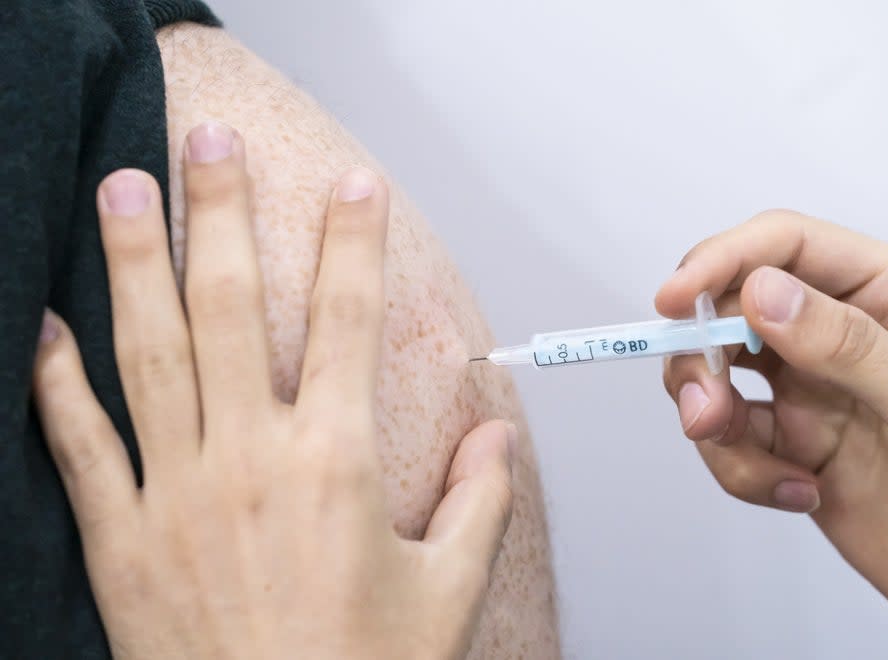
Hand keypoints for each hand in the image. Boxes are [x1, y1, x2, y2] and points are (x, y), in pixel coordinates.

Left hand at [31, 122, 514, 659]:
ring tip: (124, 189)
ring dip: (137, 264)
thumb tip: (498, 436)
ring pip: (150, 354)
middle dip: (224, 214)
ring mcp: (176, 495)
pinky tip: (45, 326)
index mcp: (337, 465)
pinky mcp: (120, 541)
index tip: (353, 186)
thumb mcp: (448, 592)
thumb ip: (480, 503)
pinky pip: (79, 445)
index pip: (352, 324)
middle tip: (208, 140)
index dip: (354, 245)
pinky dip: (57, 383)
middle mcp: (251, 461)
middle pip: (235, 309)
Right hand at [657, 211, 887, 658]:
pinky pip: (728, 438)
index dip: (722, 262)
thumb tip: (762, 294)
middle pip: (732, 306)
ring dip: (714, 419)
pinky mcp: (788, 440)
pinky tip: (801, 495)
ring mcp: (810, 386)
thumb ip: (850, 348)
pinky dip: (743, 471)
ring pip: (716, 372)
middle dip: (703, 356)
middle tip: (704, 408)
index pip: (786, 246)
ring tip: (762, 468)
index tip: (675, 303)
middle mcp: (842, 330)